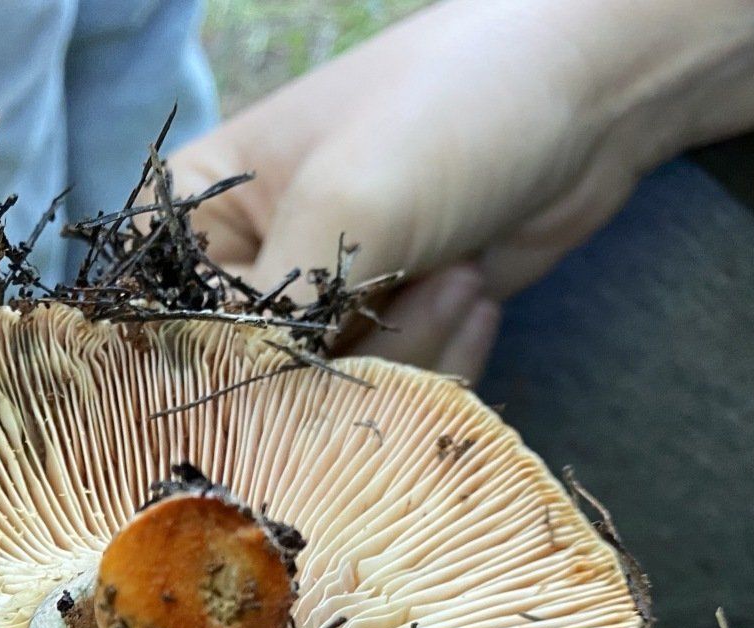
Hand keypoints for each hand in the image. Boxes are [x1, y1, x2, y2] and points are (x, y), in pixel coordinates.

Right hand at [171, 0, 753, 377]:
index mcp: (201, 213)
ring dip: (404, 355)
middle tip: (399, 297)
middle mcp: (248, 264)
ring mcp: (324, 304)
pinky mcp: (393, 334)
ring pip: (326, 399)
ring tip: (456, 272)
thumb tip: (233, 408)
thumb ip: (271, 315)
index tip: (262, 385)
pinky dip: (438, 366)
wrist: (593, 93)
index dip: (204, 365)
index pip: (160, 322)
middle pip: (246, 378)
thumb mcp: (343, 206)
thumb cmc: (447, 110)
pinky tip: (475, 294)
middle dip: (330, 361)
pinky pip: (389, 399)